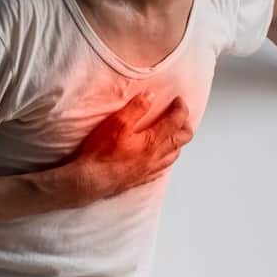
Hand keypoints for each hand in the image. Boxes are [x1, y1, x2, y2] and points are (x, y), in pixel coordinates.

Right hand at [72, 92, 193, 199]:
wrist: (91, 180)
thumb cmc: (102, 152)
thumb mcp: (117, 123)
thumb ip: (136, 108)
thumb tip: (150, 96)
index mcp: (153, 141)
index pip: (176, 122)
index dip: (181, 109)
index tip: (179, 101)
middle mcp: (156, 157)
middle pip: (182, 140)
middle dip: (185, 125)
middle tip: (180, 116)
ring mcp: (151, 170)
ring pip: (174, 155)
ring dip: (177, 142)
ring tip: (173, 134)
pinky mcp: (142, 179)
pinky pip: (163, 168)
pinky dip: (167, 158)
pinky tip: (161, 156)